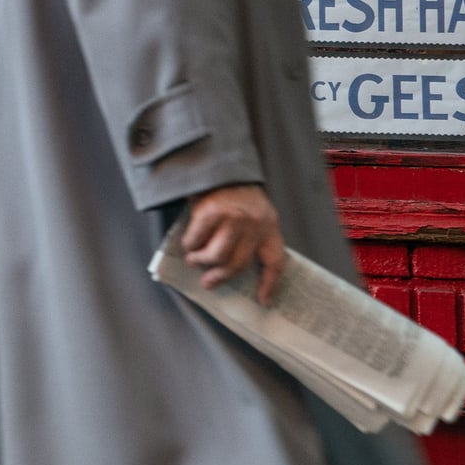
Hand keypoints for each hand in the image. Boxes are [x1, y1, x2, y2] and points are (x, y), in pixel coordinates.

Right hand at [183, 183, 285, 304]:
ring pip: (216, 255)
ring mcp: (232, 218)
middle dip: (220, 277)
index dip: (270, 284)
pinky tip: (188, 244)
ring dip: (201, 262)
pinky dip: (190, 245)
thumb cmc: (235, 192)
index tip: (263, 300)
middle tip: (208, 283)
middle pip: (238, 263)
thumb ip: (249, 236)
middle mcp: (254, 223)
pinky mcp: (210, 212)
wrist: (219, 164)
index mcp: (269, 225)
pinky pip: (197, 239)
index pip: (275, 261)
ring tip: (193, 261)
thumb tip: (229, 267)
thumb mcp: (253, 212)